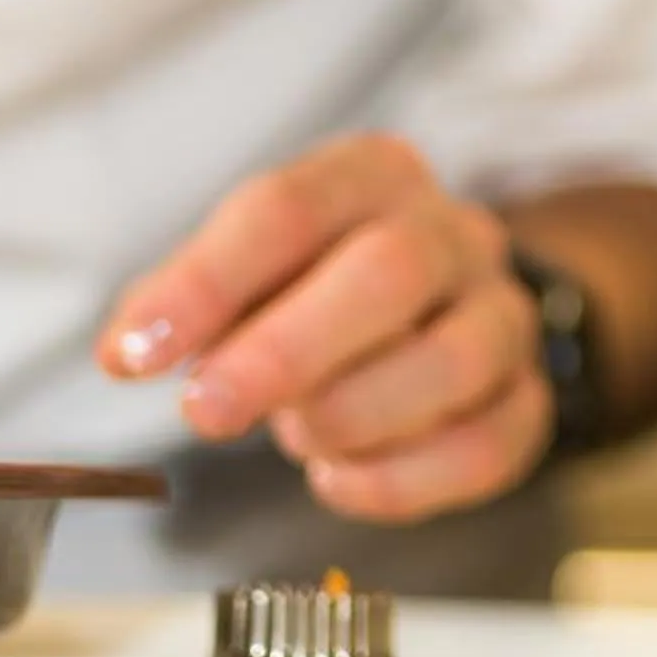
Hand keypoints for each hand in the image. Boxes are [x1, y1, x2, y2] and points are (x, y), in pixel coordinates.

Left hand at [97, 135, 550, 524]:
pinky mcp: (528, 398)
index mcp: (374, 175)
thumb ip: (188, 301)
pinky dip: (400, 481)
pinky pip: (486, 445)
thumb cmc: (322, 284)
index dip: (206, 284)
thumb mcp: (249, 266)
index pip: (289, 209)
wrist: (445, 305)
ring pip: (454, 360)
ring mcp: (503, 313)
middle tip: (208, 411)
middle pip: (391, 271)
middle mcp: (453, 232)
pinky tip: (339, 479)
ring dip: (352, 415)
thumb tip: (127, 351)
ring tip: (295, 436)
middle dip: (287, 351)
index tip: (135, 355)